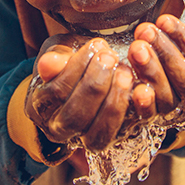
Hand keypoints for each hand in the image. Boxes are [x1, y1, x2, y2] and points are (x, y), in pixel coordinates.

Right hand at [25, 35, 134, 151]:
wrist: (87, 79)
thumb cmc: (70, 62)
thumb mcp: (61, 52)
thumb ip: (56, 58)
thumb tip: (48, 63)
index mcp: (42, 106)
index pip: (56, 93)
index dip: (76, 69)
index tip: (96, 45)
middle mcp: (60, 130)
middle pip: (75, 118)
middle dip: (95, 86)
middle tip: (111, 57)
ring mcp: (85, 139)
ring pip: (97, 135)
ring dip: (114, 103)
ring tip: (125, 72)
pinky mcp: (113, 140)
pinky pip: (124, 135)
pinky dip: (136, 113)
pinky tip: (143, 90)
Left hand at [126, 14, 184, 124]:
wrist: (159, 95)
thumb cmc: (173, 61)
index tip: (164, 20)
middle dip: (167, 53)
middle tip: (146, 31)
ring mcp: (174, 113)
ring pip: (167, 96)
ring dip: (151, 70)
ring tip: (136, 48)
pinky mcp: (151, 122)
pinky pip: (148, 115)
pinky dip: (142, 102)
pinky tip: (132, 85)